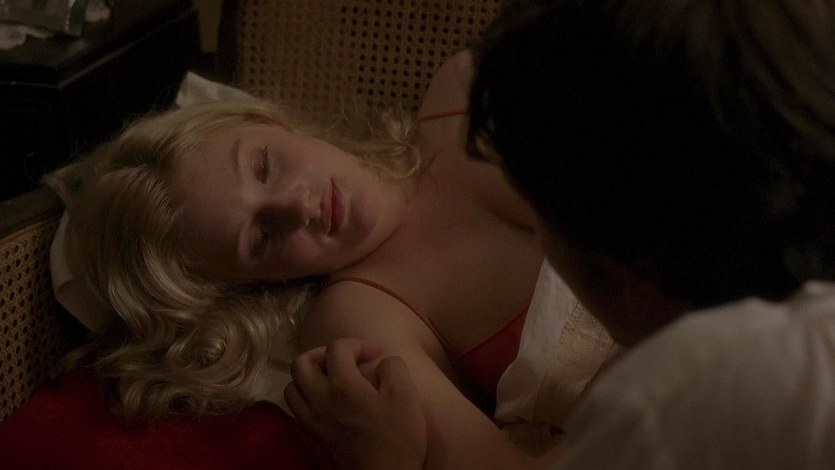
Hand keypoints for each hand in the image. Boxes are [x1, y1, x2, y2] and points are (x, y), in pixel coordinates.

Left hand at [285, 338, 427, 469]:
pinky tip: (324, 409)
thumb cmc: (397, 440)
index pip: (338, 347)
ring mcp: (309, 424)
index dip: (358, 344)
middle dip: (322, 354)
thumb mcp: (406, 397)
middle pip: (301, 363)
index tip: (375, 354)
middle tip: (343, 361)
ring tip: (329, 383)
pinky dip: (306, 404)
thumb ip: (393, 367)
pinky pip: (295, 415)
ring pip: (291, 389)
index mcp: (342, 385)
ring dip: (308, 379)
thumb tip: (383, 360)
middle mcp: (318, 400)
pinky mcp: (308, 443)